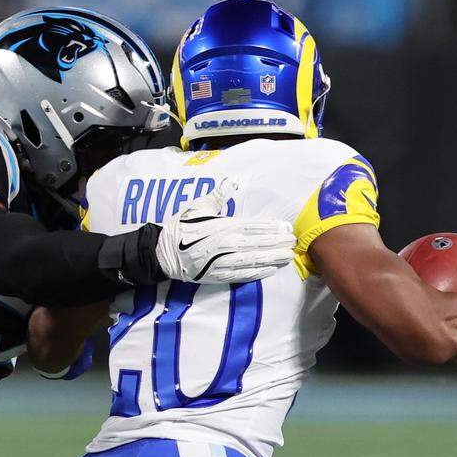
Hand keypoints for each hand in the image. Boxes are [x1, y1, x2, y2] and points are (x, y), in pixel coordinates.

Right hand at [156, 180, 295, 283]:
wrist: (163, 252)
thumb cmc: (181, 227)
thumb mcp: (198, 206)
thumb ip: (218, 196)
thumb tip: (233, 181)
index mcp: (224, 226)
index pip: (255, 226)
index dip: (272, 227)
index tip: (286, 228)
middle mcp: (227, 244)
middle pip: (259, 243)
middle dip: (278, 243)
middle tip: (293, 242)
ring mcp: (223, 261)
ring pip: (254, 260)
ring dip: (273, 258)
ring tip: (288, 256)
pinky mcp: (218, 275)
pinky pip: (242, 274)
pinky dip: (258, 273)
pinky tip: (270, 270)